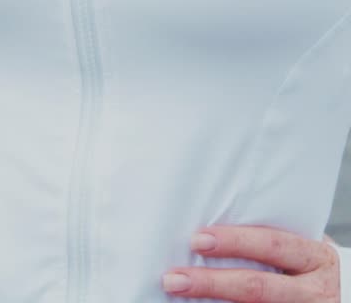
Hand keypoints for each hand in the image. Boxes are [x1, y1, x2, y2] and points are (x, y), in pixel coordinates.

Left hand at [162, 224, 338, 302]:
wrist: (345, 296)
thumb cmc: (314, 266)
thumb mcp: (306, 248)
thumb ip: (276, 237)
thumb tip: (221, 213)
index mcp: (316, 258)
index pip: (272, 246)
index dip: (235, 242)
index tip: (197, 239)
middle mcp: (315, 291)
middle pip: (258, 287)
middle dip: (212, 283)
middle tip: (174, 278)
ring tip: (179, 294)